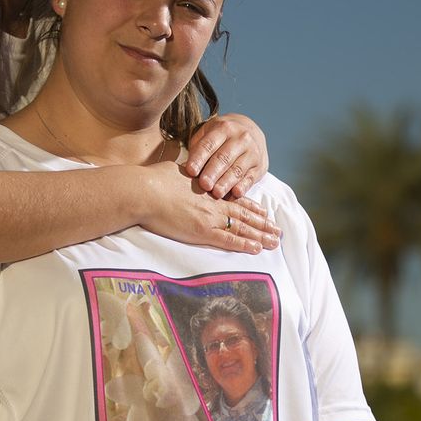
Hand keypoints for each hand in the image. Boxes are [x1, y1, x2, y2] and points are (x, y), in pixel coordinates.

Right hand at [140, 160, 279, 253]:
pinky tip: (257, 248)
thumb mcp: (174, 172)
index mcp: (207, 190)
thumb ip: (185, 175)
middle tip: (277, 229)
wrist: (143, 190)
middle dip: (262, 223)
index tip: (263, 211)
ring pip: (242, 228)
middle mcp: (213, 203)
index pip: (234, 199)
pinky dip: (244, 244)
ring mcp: (209, 217)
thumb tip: (183, 172)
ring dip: (261, 235)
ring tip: (275, 240)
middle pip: (244, 214)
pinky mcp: (201, 231)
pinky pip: (229, 240)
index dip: (251, 207)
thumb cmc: (152, 180)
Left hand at [184, 113, 268, 198]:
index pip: (209, 144)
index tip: (190, 171)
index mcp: (223, 128)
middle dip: (213, 172)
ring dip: (226, 182)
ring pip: (238, 169)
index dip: (199, 158)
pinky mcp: (260, 166)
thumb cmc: (221, 138)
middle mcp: (240, 137)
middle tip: (204, 185)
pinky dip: (243, 186)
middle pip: (224, 157)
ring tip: (216, 193)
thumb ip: (197, 150)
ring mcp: (252, 151)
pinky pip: (251, 177)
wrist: (250, 131)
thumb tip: (185, 170)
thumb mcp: (207, 135)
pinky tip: (236, 193)